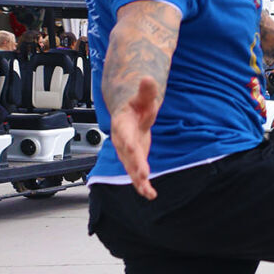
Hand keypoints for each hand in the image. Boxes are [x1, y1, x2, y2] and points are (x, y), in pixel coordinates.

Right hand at [110, 74, 161, 199]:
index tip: (133, 152)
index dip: (128, 144)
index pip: (124, 136)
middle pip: (127, 156)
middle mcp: (122, 141)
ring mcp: (127, 152)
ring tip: (147, 192)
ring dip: (138, 181)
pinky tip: (151, 194)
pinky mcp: (134, 160)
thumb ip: (146, 91)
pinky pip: (136, 174)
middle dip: (134, 166)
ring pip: (130, 168)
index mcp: (122, 126)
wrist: (129, 115)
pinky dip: (142, 184)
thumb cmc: (136, 106)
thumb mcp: (143, 98)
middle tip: (142, 177)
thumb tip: (148, 78)